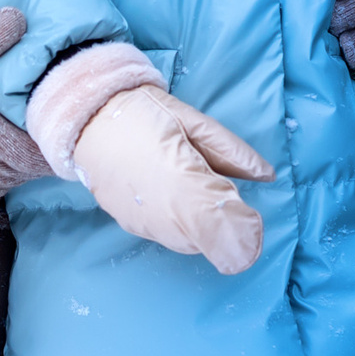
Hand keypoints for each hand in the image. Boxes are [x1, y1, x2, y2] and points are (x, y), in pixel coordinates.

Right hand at [70, 86, 272, 274]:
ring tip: (192, 182)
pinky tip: (172, 194)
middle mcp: (163, 214)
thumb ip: (232, 153)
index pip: (225, 231)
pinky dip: (182, 223)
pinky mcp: (132, 227)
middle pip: (213, 241)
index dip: (244, 230)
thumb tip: (267, 176)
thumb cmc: (144, 113)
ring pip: (193, 242)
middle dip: (226, 220)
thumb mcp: (193, 121)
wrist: (87, 118)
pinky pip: (170, 236)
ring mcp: (145, 225)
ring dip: (205, 224)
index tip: (251, 215)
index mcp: (183, 181)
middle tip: (221, 184)